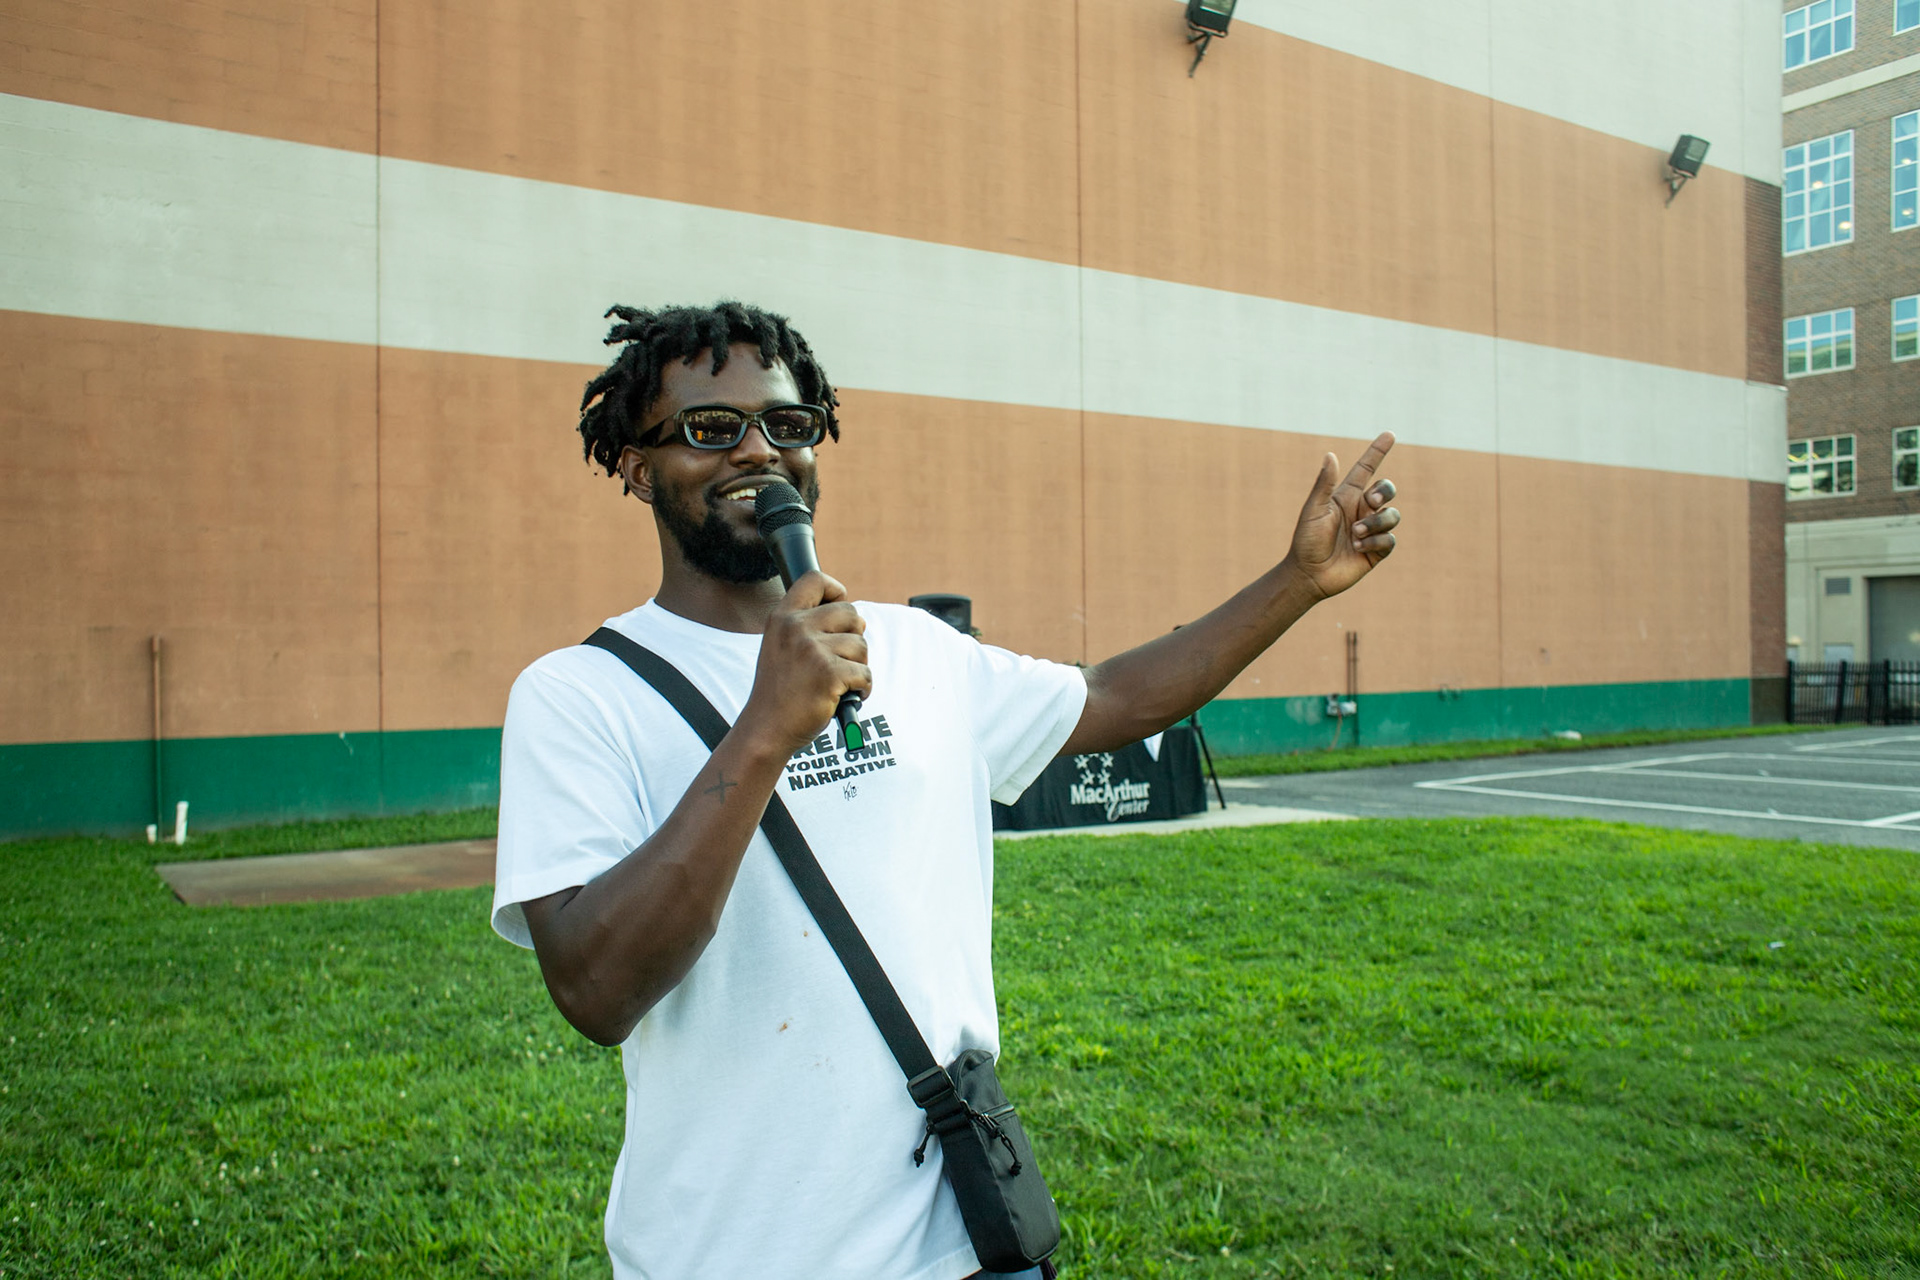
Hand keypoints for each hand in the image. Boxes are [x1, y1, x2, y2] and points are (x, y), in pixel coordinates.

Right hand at [739, 571, 871, 754]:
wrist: (767, 728)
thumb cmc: (780, 691)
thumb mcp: (782, 646)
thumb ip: (807, 626)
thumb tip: (856, 616)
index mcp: (782, 617)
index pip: (815, 579)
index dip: (836, 591)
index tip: (840, 609)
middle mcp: (795, 628)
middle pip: (851, 612)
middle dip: (856, 637)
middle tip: (842, 659)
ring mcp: (812, 650)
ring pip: (861, 646)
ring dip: (858, 667)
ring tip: (838, 683)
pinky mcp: (829, 674)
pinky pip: (866, 673)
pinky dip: (863, 688)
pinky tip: (846, 697)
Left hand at [1286, 431, 1400, 600]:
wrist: (1309, 574)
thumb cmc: (1306, 541)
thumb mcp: (1314, 510)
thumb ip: (1324, 484)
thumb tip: (1330, 455)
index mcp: (1346, 497)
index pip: (1366, 469)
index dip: (1377, 452)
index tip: (1390, 435)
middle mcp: (1361, 510)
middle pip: (1387, 490)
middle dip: (1385, 491)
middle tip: (1372, 501)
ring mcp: (1370, 530)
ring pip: (1392, 516)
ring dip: (1376, 523)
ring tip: (1355, 534)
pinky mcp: (1376, 550)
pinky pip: (1390, 539)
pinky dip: (1376, 541)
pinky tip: (1359, 547)